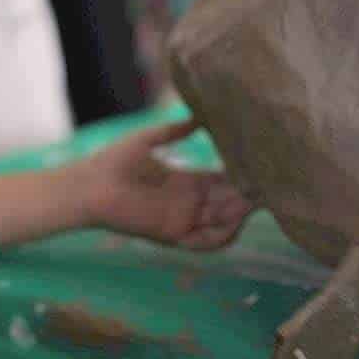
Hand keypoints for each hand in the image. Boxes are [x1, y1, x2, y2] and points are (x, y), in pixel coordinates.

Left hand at [72, 121, 253, 249]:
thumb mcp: (148, 140)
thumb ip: (174, 131)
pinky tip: (235, 221)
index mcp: (183, 182)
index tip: (260, 166)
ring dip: (239, 213)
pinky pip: (205, 243)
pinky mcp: (172, 234)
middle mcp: (187, 203)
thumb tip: (198, 116)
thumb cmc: (112, 161)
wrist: (88, 185)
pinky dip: (223, 235)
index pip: (222, 181)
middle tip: (270, 185)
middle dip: (248, 195)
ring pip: (222, 222)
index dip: (241, 175)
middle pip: (228, 201)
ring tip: (255, 200)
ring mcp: (181, 220)